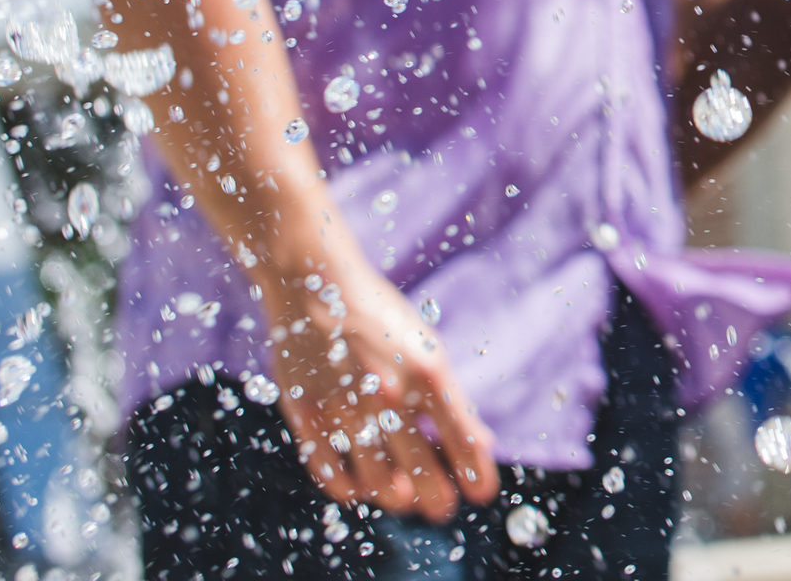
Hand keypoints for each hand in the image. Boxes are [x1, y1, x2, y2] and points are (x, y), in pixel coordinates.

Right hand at [260, 256, 498, 520]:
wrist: (314, 281)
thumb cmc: (380, 319)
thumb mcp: (426, 350)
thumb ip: (451, 402)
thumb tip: (483, 446)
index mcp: (427, 370)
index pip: (460, 434)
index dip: (474, 469)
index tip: (482, 493)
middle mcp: (389, 390)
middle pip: (418, 467)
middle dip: (435, 495)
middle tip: (441, 508)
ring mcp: (346, 404)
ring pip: (374, 478)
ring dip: (392, 494)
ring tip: (402, 497)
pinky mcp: (307, 411)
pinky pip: (329, 469)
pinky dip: (347, 486)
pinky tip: (359, 488)